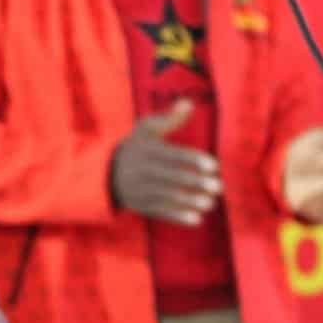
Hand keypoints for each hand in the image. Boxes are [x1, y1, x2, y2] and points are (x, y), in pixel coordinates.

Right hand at [110, 99, 220, 225]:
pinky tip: (197, 220)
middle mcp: (142, 170)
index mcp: (147, 151)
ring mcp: (139, 190)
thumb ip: (170, 119)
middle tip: (218, 187)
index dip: (193, 160)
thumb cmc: (136, 147)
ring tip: (211, 203)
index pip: (173, 155)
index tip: (214, 166)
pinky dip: (177, 217)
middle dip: (195, 183)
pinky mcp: (139, 206)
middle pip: (171, 177)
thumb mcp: (146, 129)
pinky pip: (159, 212)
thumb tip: (189, 102)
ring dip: (189, 201)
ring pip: (166, 197)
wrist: (104, 173)